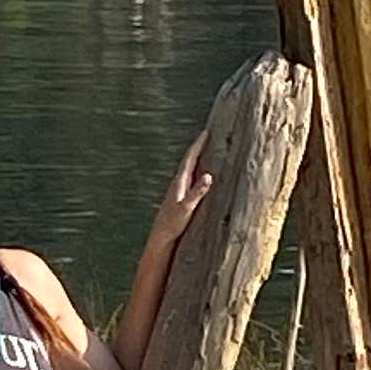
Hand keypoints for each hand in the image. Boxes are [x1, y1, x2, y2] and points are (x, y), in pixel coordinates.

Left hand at [151, 129, 212, 252]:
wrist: (161, 237)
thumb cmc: (172, 224)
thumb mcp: (187, 209)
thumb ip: (197, 192)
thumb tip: (209, 176)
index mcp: (179, 182)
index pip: (190, 158)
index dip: (198, 144)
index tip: (206, 132)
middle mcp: (178, 183)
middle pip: (190, 159)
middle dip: (199, 147)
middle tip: (209, 135)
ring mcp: (179, 189)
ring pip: (190, 168)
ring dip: (198, 157)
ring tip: (208, 149)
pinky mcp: (181, 197)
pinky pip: (192, 177)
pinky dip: (198, 170)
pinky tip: (203, 173)